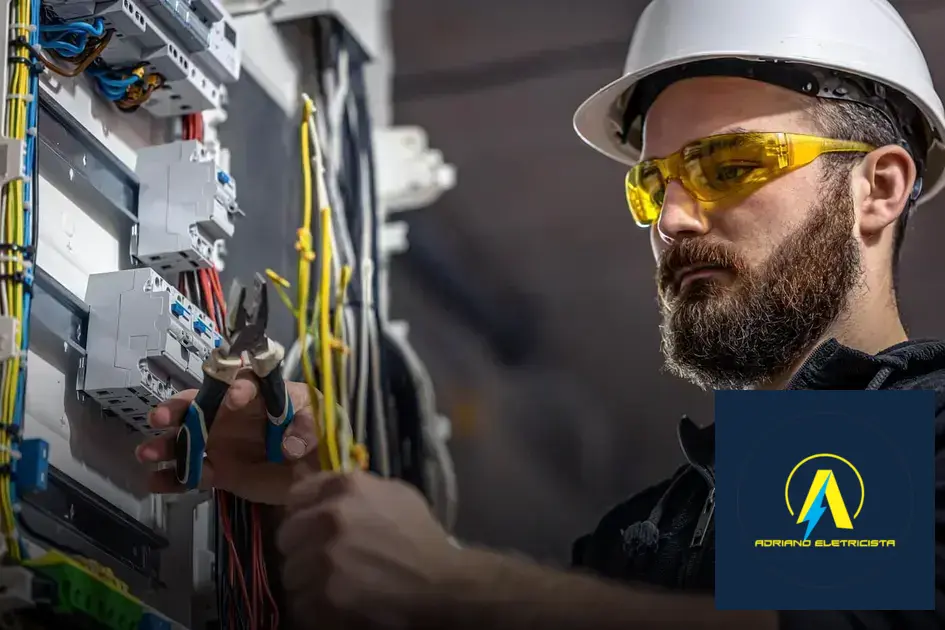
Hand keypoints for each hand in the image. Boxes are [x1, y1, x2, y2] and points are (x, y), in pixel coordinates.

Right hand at [135, 372, 319, 503]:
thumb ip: (306, 427)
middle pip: (199, 405)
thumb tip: (289, 445)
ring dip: (165, 445)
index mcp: (258, 394)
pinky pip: (192, 473)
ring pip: (187, 439)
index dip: (236, 388)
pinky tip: (154, 482)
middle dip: (178, 410)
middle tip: (160, 418)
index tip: (235, 399)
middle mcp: (232, 414)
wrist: (319, 470)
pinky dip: (172, 478)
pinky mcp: (220, 471)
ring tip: (146, 453)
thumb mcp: (320, 420)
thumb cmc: (319, 430)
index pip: (242, 383)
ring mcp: (223, 442)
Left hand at [277, 471, 459, 626]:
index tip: (310, 526)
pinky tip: (336, 604)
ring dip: (306, 580)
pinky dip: (313, 607)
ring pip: (290, 572)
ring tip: (332, 586)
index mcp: (346, 487)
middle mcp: (329, 517)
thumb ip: (356, 488)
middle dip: (301, 548)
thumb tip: (320, 489)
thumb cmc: (422, 539)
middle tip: (322, 561)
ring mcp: (324, 558)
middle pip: (286, 535)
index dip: (302, 512)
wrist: (442, 585)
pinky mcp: (323, 596)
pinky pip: (299, 603)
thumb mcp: (395, 495)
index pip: (296, 494)